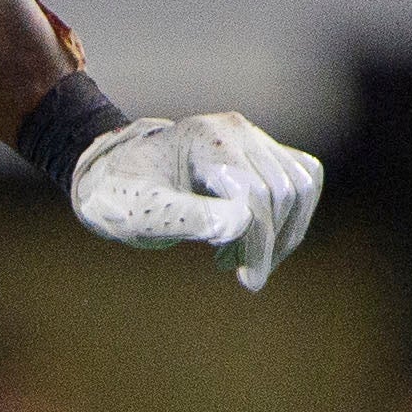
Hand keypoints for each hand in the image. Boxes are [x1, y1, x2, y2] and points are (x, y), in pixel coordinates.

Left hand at [68, 112, 320, 291]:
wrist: (110, 174)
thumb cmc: (119, 195)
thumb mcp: (142, 213)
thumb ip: (189, 217)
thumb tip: (243, 222)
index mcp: (205, 139)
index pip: (254, 195)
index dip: (258, 243)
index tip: (248, 280)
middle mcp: (234, 130)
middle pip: (282, 192)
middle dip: (268, 242)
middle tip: (239, 272)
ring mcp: (250, 137)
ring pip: (300, 185)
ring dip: (283, 231)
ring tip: (245, 258)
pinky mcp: (259, 151)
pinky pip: (301, 179)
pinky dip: (290, 215)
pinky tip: (258, 239)